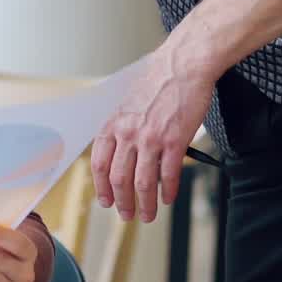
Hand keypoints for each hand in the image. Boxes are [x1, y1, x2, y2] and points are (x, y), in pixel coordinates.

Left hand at [91, 51, 216, 222]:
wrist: (181, 66)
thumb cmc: (156, 82)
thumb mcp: (126, 103)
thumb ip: (120, 127)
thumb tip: (118, 153)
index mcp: (113, 124)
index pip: (100, 164)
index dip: (102, 188)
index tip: (106, 201)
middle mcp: (128, 133)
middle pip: (119, 179)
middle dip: (122, 203)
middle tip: (127, 215)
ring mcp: (151, 138)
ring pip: (143, 183)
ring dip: (145, 204)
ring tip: (148, 215)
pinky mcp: (175, 141)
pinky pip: (169, 174)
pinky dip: (168, 191)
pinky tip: (168, 198)